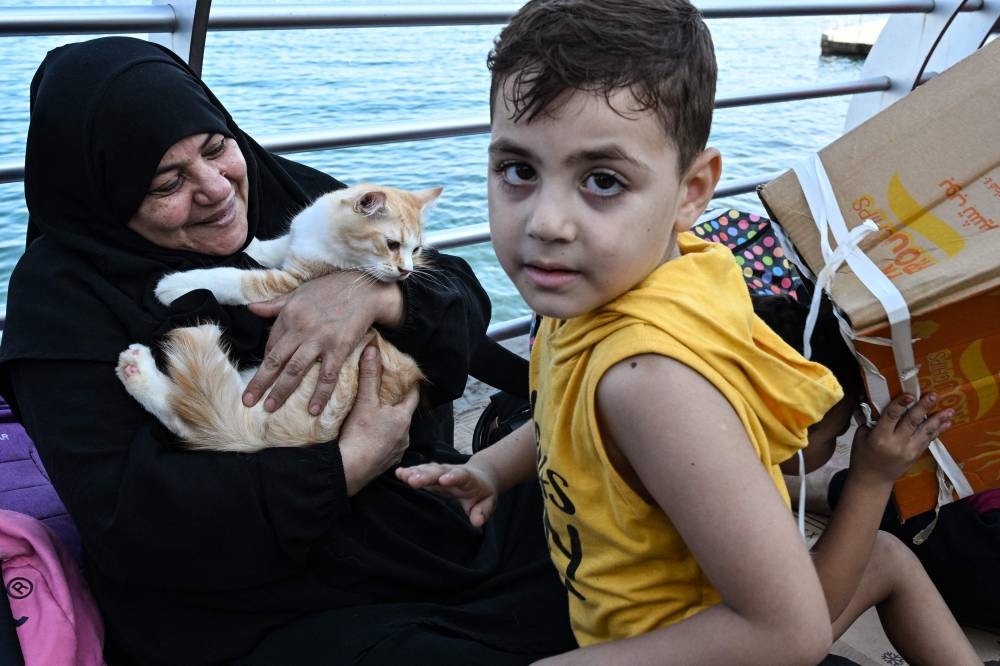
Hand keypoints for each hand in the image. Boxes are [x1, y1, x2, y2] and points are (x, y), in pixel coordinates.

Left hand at [242, 271, 403, 413]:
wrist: (364, 287)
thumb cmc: (331, 288)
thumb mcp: (298, 292)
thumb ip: (275, 304)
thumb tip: (251, 308)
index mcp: (288, 315)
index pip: (271, 345)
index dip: (266, 363)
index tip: (264, 377)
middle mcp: (300, 329)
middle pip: (275, 361)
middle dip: (260, 383)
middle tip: (248, 401)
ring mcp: (319, 340)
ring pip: (295, 371)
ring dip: (281, 391)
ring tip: (270, 408)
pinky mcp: (339, 348)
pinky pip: (327, 376)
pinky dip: (320, 394)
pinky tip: (312, 410)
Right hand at [339, 346, 418, 495]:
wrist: (350, 470)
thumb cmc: (359, 435)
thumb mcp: (364, 402)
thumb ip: (369, 376)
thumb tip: (373, 350)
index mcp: (403, 418)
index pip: (412, 396)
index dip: (409, 385)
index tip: (405, 377)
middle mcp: (405, 435)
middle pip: (403, 414)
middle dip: (395, 405)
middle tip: (383, 395)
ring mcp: (397, 451)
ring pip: (396, 431)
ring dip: (388, 424)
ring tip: (375, 417)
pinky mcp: (387, 463)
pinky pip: (388, 447)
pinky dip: (382, 440)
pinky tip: (370, 438)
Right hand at [396, 462, 498, 526]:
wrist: (479, 476)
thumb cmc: (482, 493)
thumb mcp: (488, 502)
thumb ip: (483, 511)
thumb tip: (477, 521)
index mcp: (468, 479)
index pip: (461, 476)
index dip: (453, 477)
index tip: (443, 480)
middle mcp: (452, 472)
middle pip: (440, 471)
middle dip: (427, 475)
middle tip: (413, 480)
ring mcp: (441, 472)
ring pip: (428, 470)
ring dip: (415, 472)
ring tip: (402, 475)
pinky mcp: (432, 475)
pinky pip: (421, 472)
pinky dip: (410, 472)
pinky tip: (398, 473)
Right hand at [850, 392, 953, 485]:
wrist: (873, 478)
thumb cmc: (863, 454)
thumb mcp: (861, 436)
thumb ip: (871, 420)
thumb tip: (878, 401)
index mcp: (879, 437)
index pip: (891, 416)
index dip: (900, 404)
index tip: (910, 394)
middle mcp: (896, 443)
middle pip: (911, 422)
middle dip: (923, 407)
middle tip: (934, 395)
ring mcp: (908, 450)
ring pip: (925, 431)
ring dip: (938, 419)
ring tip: (950, 409)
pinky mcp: (916, 454)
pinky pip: (928, 439)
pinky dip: (938, 430)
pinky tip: (946, 422)